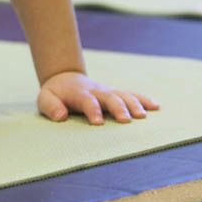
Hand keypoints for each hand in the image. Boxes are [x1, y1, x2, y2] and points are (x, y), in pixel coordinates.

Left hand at [38, 71, 158, 124]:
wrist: (65, 78)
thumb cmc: (55, 94)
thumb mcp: (45, 98)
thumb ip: (50, 106)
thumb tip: (60, 116)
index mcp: (79, 93)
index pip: (87, 100)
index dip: (92, 110)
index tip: (98, 122)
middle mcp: (97, 91)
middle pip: (109, 97)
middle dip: (118, 108)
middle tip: (126, 120)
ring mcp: (108, 91)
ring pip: (123, 95)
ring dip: (134, 104)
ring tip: (143, 116)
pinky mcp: (116, 94)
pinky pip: (131, 95)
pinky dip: (144, 99)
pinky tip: (156, 106)